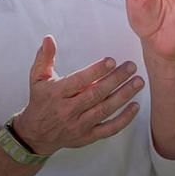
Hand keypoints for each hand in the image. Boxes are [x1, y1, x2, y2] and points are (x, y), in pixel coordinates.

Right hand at [12, 36, 142, 155]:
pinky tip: (135, 106)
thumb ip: (44, 58)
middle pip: (96, 94)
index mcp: (56, 94)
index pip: (78, 81)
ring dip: (124, 96)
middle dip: (116, 80)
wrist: (36, 134)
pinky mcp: (87, 137)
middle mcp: (68, 110)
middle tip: (131, 67)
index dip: (96, 71)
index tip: (111, 61)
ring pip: (105, 110)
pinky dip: (124, 119)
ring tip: (138, 82)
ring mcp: (79, 125)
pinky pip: (109, 129)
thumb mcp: (37, 78)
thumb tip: (49, 39)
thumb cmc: (40, 101)